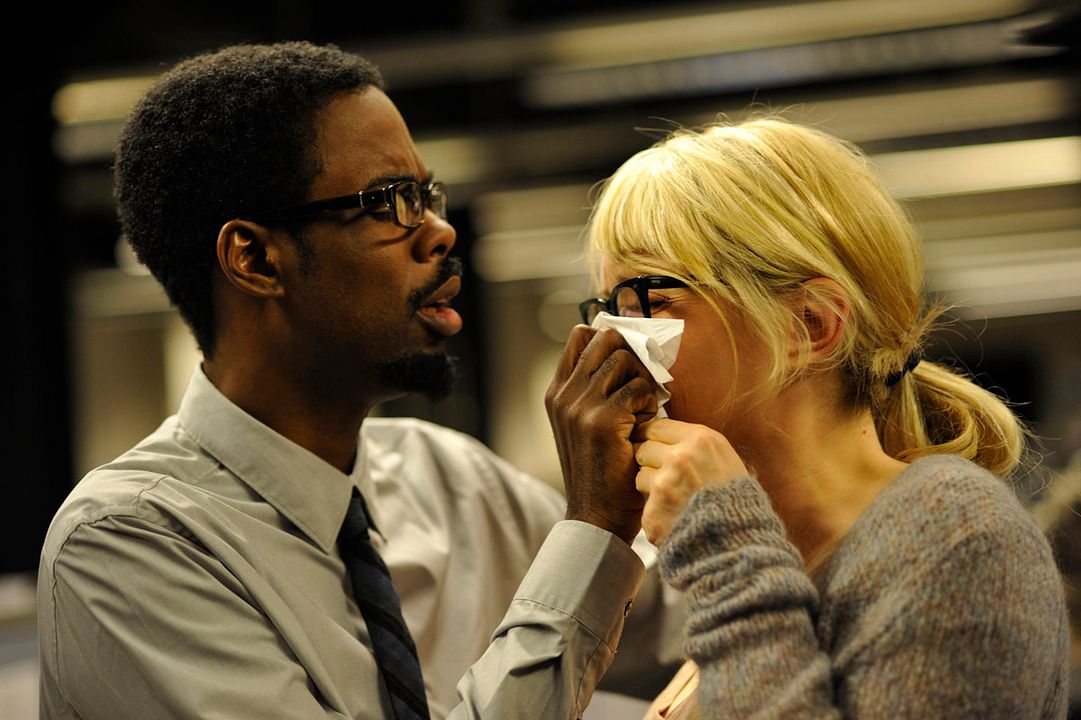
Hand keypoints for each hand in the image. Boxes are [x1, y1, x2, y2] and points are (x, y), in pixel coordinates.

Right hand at [546, 326, 658, 543]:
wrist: (597, 515)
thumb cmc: (600, 470)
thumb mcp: (585, 424)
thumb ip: (594, 389)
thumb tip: (626, 351)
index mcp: (556, 393)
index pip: (580, 336)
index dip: (609, 341)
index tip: (626, 362)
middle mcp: (563, 395)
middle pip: (605, 340)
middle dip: (630, 355)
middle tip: (639, 384)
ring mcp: (580, 406)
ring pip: (624, 360)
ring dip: (641, 380)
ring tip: (642, 409)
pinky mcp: (603, 420)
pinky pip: (639, 389)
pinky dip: (650, 403)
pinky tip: (645, 426)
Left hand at [634, 418, 748, 544]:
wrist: (739, 541)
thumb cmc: (736, 500)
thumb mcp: (725, 458)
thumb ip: (696, 444)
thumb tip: (668, 435)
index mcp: (699, 439)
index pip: (656, 426)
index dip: (654, 438)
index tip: (655, 446)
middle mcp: (679, 457)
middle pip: (644, 448)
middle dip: (652, 461)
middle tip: (669, 477)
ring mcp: (664, 483)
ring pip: (640, 474)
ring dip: (651, 485)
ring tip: (675, 499)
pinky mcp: (654, 509)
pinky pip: (643, 503)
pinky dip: (655, 511)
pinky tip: (673, 517)